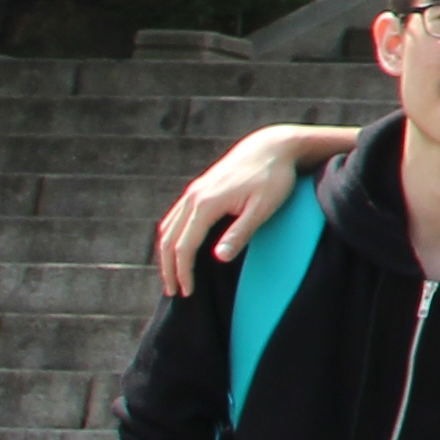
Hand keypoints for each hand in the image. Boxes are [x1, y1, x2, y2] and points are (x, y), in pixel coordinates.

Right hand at [151, 137, 313, 294]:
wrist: (272, 146)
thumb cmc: (273, 178)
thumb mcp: (263, 208)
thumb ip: (240, 232)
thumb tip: (219, 258)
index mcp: (206, 204)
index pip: (184, 246)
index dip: (183, 272)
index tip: (187, 292)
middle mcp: (193, 197)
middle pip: (168, 240)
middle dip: (169, 269)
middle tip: (174, 292)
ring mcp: (193, 191)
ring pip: (167, 228)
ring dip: (166, 255)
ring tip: (172, 277)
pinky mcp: (198, 189)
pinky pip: (174, 218)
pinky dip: (170, 238)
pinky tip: (177, 250)